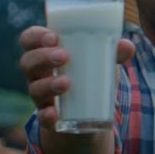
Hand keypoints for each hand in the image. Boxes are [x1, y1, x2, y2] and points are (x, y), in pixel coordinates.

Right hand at [18, 25, 134, 127]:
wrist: (89, 112)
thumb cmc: (90, 73)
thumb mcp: (101, 60)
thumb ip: (114, 51)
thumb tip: (126, 46)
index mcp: (47, 52)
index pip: (29, 39)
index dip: (36, 36)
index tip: (53, 37)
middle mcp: (38, 72)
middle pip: (28, 61)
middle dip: (43, 57)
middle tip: (64, 57)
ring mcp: (41, 95)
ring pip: (34, 88)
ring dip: (47, 84)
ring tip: (66, 83)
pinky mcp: (48, 115)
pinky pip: (41, 116)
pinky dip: (46, 115)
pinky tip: (53, 114)